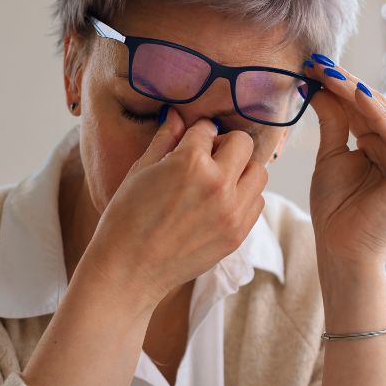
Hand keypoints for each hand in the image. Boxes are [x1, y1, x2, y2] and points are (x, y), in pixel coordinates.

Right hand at [84, 107, 267, 306]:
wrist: (129, 269)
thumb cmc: (126, 218)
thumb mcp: (140, 170)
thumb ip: (165, 140)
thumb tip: (177, 115)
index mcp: (190, 162)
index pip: (208, 128)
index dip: (196, 134)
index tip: (188, 143)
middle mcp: (218, 184)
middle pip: (243, 143)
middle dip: (225, 145)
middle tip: (207, 159)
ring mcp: (232, 212)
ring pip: (258, 172)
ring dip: (241, 170)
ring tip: (217, 182)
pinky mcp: (237, 234)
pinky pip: (256, 202)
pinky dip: (244, 197)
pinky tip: (220, 204)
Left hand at [303, 57, 385, 266]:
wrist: (340, 248)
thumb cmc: (335, 210)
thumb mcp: (331, 156)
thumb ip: (333, 122)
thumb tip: (320, 86)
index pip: (363, 110)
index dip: (339, 87)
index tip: (313, 66)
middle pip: (374, 110)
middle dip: (345, 85)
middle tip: (318, 63)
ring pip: (384, 118)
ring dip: (356, 93)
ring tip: (330, 72)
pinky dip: (375, 114)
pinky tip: (354, 93)